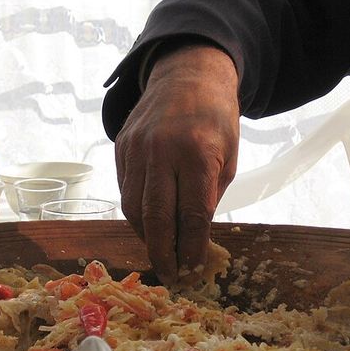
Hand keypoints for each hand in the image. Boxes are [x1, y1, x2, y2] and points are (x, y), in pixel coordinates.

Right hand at [115, 44, 239, 283]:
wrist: (188, 74)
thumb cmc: (216, 120)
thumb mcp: (229, 157)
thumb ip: (210, 196)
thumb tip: (193, 238)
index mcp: (198, 154)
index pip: (192, 215)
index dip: (192, 248)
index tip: (193, 270)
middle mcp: (162, 151)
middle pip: (156, 218)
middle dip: (163, 254)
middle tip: (170, 276)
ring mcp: (136, 148)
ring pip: (133, 208)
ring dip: (147, 237)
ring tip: (161, 253)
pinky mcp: (121, 147)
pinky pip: (125, 190)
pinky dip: (136, 214)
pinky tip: (149, 225)